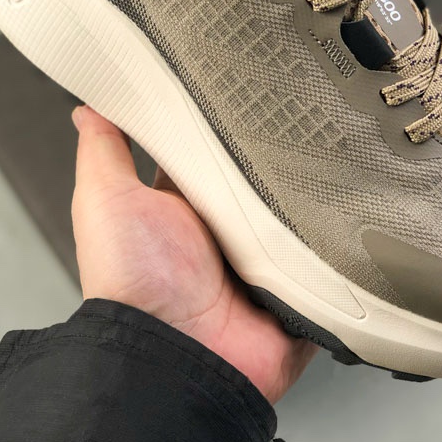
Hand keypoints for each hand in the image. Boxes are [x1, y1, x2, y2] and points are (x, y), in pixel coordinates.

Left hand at [71, 105, 315, 403]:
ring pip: (301, 216)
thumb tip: (90, 108)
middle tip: (305, 119)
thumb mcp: (107, 201)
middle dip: (282, 157)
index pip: (215, 152)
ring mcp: (266, 264)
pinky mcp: (299, 292)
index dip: (227, 123)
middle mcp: (228, 233)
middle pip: (265, 180)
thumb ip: (105, 151)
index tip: (247, 84)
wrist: (174, 356)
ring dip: (312, 199)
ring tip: (336, 163)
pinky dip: (339, 247)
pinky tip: (351, 219)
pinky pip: (331, 262)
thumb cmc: (131, 283)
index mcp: (187, 208)